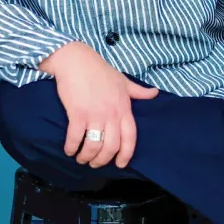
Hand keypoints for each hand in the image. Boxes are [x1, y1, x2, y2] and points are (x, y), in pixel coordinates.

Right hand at [39, 41, 158, 169]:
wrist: (75, 59)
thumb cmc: (98, 70)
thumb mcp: (122, 80)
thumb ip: (138, 91)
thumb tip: (155, 93)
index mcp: (124, 108)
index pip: (130, 138)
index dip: (126, 155)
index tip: (120, 164)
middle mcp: (112, 114)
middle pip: (111, 147)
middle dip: (102, 160)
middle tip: (94, 163)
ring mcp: (94, 115)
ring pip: (94, 146)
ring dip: (87, 157)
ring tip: (81, 158)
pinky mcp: (77, 113)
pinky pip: (75, 137)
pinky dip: (71, 147)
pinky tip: (68, 150)